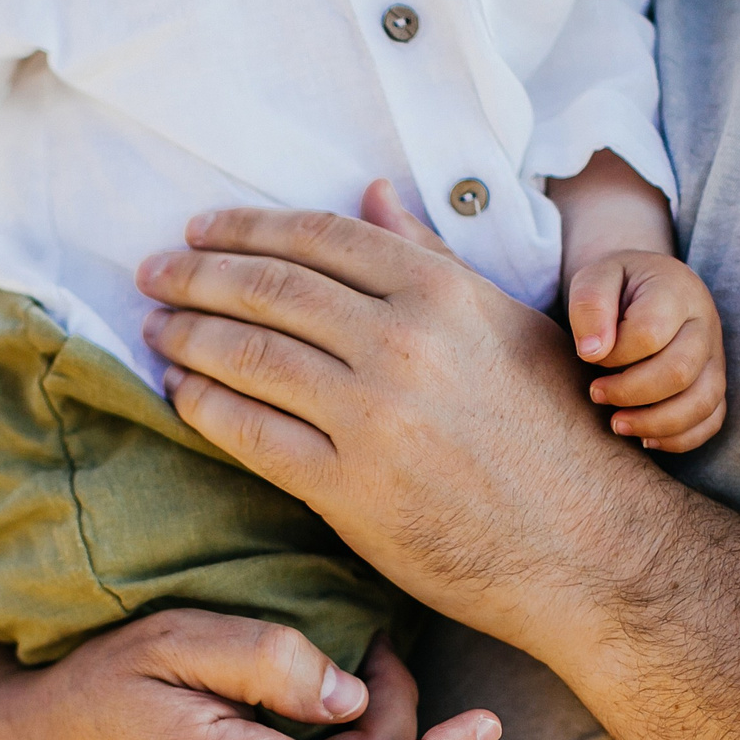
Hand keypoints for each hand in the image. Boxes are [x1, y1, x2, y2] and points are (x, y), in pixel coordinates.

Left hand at [138, 181, 666, 658]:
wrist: (588, 545)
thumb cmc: (554, 434)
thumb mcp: (504, 325)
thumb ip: (430, 259)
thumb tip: (371, 193)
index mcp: (439, 292)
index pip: (316, 239)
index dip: (245, 228)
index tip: (200, 230)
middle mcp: (402, 343)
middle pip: (269, 291)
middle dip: (196, 277)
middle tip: (151, 274)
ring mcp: (372, 417)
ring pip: (250, 357)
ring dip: (188, 338)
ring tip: (156, 330)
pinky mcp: (349, 489)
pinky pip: (251, 436)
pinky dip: (204, 408)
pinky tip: (179, 395)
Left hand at [566, 248, 727, 451]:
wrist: (648, 285)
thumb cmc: (618, 285)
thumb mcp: (595, 277)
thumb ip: (589, 305)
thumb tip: (592, 352)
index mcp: (676, 292)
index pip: (649, 333)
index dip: (614, 354)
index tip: (590, 355)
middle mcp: (705, 325)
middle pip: (679, 372)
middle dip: (630, 393)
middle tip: (596, 393)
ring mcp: (715, 357)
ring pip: (702, 403)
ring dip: (654, 424)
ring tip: (617, 424)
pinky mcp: (713, 383)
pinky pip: (711, 421)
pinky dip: (679, 439)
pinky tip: (644, 438)